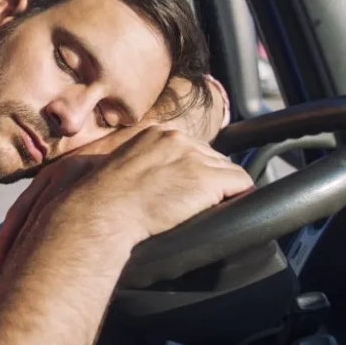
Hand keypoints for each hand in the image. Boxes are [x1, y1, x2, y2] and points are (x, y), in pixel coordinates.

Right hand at [74, 126, 253, 243]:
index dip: (193, 167)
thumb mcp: (122, 165)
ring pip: (228, 169)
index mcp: (157, 133)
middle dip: (209, 177)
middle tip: (195, 199)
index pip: (192, 146)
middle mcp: (178, 139)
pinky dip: (237, 194)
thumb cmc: (105, 198)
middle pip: (212, 156)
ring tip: (205, 205)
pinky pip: (241, 182)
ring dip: (221, 188)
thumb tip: (156, 176)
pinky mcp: (207, 180)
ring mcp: (194, 158)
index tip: (187, 184)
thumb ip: (145, 161)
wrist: (104, 211)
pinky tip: (224, 206)